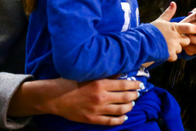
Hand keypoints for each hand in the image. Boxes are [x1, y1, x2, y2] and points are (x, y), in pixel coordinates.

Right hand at [15, 78, 139, 125]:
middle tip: (137, 93)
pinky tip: (124, 117)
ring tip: (132, 103)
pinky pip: (111, 121)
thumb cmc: (71, 82)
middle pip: (125, 97)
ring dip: (129, 106)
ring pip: (121, 110)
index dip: (134, 85)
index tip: (140, 84)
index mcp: (100, 83)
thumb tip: (120, 73)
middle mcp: (101, 97)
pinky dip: (120, 120)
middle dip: (134, 95)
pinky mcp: (92, 119)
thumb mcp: (88, 74)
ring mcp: (97, 110)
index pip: (124, 84)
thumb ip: (105, 74)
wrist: (55, 97)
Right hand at [151, 2, 195, 60]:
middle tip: (173, 39)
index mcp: (174, 27)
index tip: (195, 29)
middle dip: (182, 41)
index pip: (189, 28)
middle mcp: (175, 37)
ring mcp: (173, 46)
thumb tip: (174, 3)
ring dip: (175, 49)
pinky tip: (164, 51)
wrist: (141, 42)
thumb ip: (169, 13)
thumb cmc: (151, 30)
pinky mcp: (169, 55)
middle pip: (187, 40)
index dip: (193, 29)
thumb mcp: (160, 20)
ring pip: (180, 49)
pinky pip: (175, 57)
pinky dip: (170, 56)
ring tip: (165, 45)